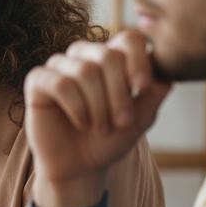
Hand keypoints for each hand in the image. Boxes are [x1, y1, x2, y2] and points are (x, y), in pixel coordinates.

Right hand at [23, 31, 170, 206]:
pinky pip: (61, 84)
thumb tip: (167, 73)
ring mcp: (60, 65)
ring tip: (100, 128)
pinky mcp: (38, 80)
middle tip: (121, 123)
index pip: (129, 39)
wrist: (79, 167)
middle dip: (119, 94)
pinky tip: (82, 123)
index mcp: (113, 57)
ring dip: (98, 106)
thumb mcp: (140, 119)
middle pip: (108, 56)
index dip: (138, 60)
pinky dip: (76, 108)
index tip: (142, 88)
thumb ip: (154, 94)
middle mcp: (86, 55)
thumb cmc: (109, 140)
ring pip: (85, 71)